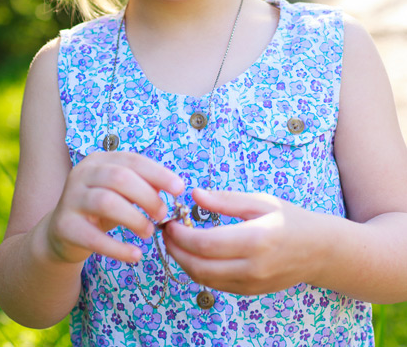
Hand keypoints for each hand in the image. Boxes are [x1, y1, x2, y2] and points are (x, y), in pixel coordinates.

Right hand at [44, 151, 182, 265]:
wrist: (62, 233)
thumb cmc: (99, 210)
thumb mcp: (119, 193)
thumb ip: (141, 187)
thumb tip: (171, 189)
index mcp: (97, 161)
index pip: (131, 160)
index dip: (158, 173)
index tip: (180, 188)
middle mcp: (81, 174)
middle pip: (119, 178)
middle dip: (147, 196)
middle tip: (162, 215)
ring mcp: (70, 199)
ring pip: (106, 202)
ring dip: (134, 218)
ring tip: (149, 232)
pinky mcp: (64, 226)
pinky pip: (94, 237)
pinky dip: (118, 248)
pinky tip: (135, 255)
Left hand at [163, 188, 319, 294]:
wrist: (321, 251)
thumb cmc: (291, 220)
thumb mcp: (260, 202)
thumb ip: (226, 200)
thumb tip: (194, 194)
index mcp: (256, 240)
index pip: (205, 244)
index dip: (180, 235)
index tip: (170, 221)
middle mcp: (254, 267)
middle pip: (199, 266)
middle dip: (175, 249)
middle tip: (166, 232)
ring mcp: (252, 284)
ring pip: (204, 279)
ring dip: (182, 262)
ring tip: (175, 242)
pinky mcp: (250, 292)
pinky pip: (215, 285)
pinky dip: (197, 271)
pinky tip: (192, 254)